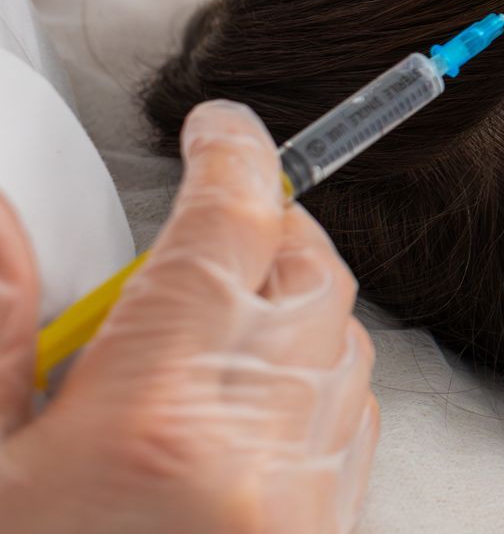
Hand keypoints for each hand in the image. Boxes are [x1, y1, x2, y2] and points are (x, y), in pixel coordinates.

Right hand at [0, 101, 377, 533]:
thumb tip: (6, 221)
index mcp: (151, 420)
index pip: (228, 230)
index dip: (232, 154)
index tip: (217, 124)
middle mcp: (255, 444)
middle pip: (310, 271)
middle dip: (267, 226)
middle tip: (205, 225)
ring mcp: (306, 493)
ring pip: (343, 338)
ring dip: (293, 303)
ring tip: (207, 324)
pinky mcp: (330, 528)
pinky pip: (355, 413)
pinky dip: (316, 376)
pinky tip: (244, 400)